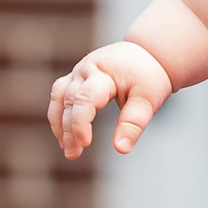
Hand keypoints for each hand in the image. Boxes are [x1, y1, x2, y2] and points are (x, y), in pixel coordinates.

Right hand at [47, 41, 173, 158]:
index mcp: (103, 72)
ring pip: (59, 98)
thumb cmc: (148, 76)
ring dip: (59, 125)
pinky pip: (60, 97)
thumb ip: (133, 124)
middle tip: (73, 154)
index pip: (84, 99)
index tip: (85, 143)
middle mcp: (85, 70)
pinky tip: (65, 137)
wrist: (148, 53)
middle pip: (69, 101)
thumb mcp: (148, 100)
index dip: (80, 122)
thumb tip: (121, 149)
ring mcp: (78, 72)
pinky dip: (60, 116)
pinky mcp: (75, 78)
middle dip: (69, 129)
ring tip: (68, 149)